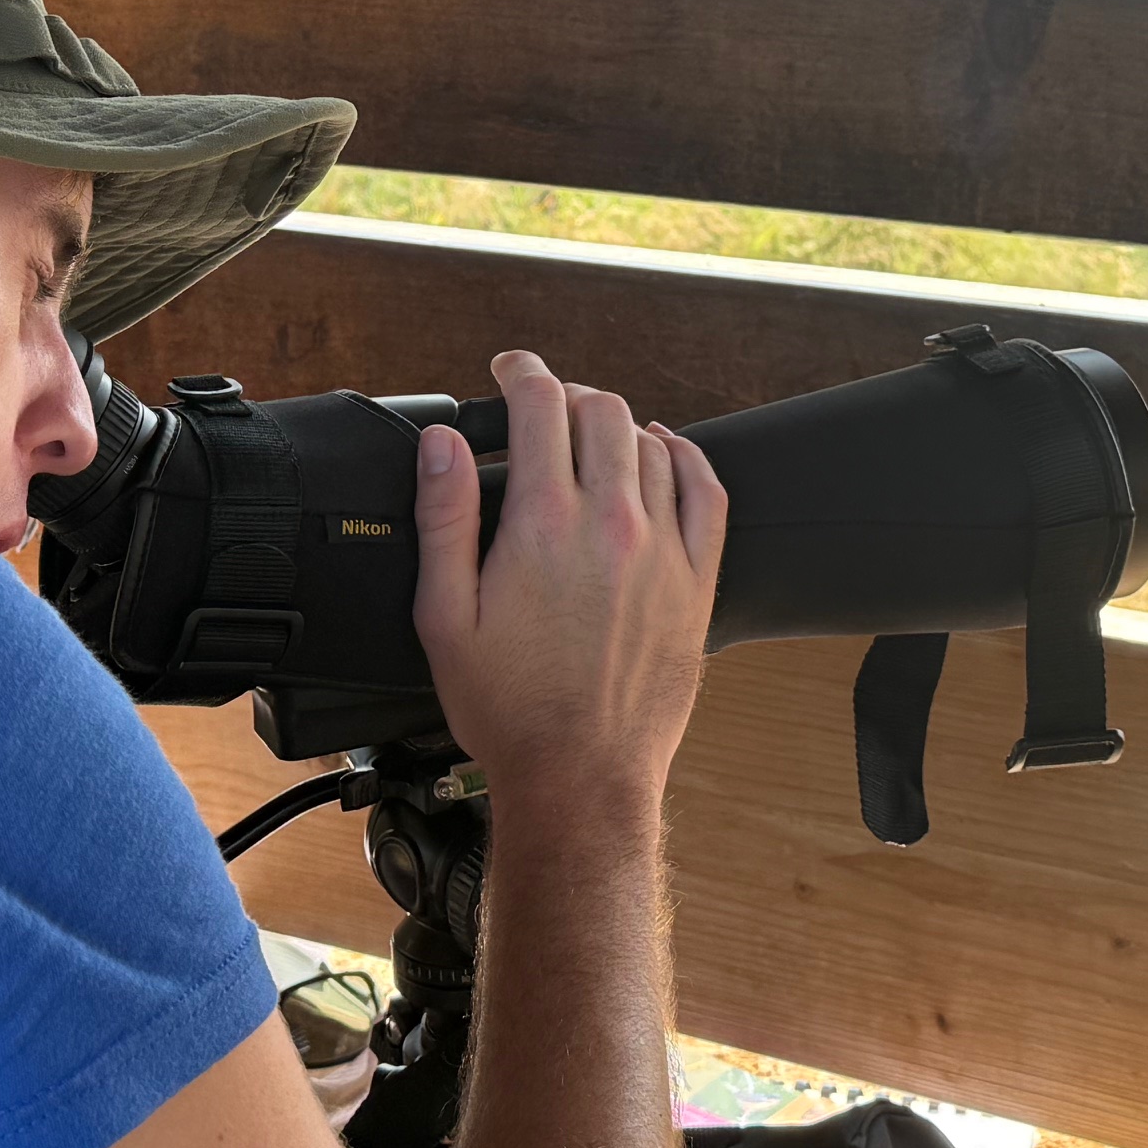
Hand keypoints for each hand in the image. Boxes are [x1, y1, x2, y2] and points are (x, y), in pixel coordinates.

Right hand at [411, 352, 727, 809]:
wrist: (581, 777)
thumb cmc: (508, 708)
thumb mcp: (444, 615)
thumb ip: (444, 518)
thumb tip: (441, 444)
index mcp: (544, 524)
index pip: (541, 405)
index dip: (521, 372)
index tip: (508, 371)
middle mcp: (612, 523)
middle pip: (601, 412)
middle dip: (566, 396)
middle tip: (542, 409)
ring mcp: (663, 549)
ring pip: (650, 444)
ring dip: (616, 427)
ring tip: (589, 439)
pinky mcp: (696, 580)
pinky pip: (706, 490)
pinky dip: (684, 456)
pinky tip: (662, 453)